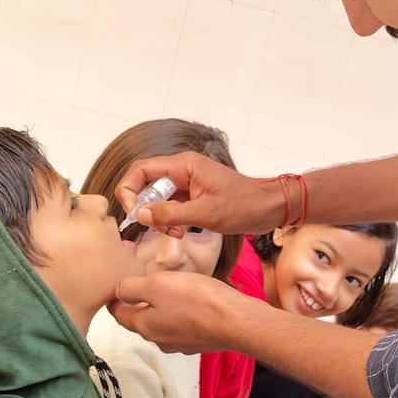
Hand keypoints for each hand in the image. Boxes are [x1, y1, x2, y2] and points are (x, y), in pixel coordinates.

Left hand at [110, 272, 250, 353]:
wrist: (236, 321)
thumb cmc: (196, 300)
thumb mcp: (157, 285)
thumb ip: (132, 288)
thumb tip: (118, 291)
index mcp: (144, 326)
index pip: (119, 314)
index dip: (114, 299)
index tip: (115, 286)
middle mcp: (159, 340)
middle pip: (140, 321)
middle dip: (138, 304)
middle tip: (143, 284)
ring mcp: (180, 344)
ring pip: (162, 324)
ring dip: (161, 309)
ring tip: (169, 291)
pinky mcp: (199, 342)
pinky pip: (182, 327)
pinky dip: (181, 315)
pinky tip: (191, 302)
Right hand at [115, 151, 283, 236]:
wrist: (267, 208)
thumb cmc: (243, 205)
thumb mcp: (205, 213)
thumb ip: (171, 214)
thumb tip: (141, 215)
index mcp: (184, 165)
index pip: (141, 170)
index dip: (129, 190)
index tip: (134, 213)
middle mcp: (182, 171)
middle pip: (146, 186)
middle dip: (148, 210)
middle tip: (160, 227)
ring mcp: (187, 184)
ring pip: (158, 199)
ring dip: (161, 219)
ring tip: (177, 232)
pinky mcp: (192, 196)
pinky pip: (171, 207)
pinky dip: (171, 221)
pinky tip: (183, 231)